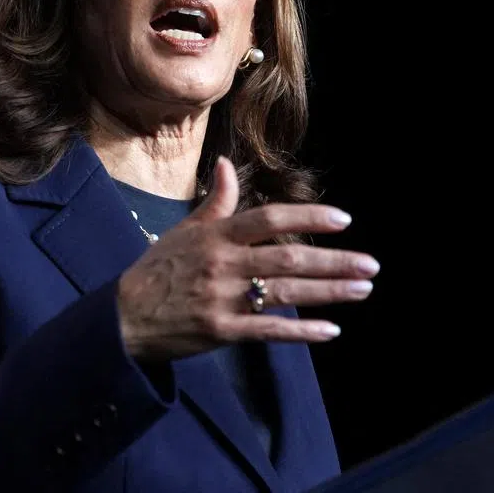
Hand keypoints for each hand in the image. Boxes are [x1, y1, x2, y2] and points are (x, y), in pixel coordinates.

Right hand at [115, 156, 377, 361]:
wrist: (124, 317)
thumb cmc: (159, 269)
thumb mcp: (184, 230)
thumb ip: (215, 201)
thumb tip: (225, 163)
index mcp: (218, 235)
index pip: (270, 219)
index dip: (308, 218)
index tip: (343, 221)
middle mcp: (223, 264)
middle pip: (288, 259)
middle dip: (334, 262)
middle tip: (370, 265)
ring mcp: (223, 299)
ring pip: (285, 293)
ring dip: (329, 292)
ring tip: (362, 289)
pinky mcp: (221, 331)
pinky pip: (269, 331)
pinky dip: (301, 331)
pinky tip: (331, 330)